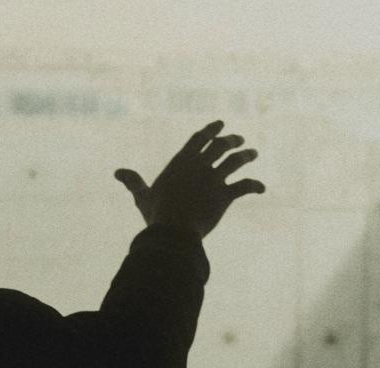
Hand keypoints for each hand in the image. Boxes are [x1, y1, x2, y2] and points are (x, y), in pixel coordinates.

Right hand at [114, 120, 263, 238]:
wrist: (173, 231)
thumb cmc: (156, 214)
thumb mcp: (143, 196)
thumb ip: (133, 182)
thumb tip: (117, 172)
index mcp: (181, 162)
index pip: (199, 139)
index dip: (211, 130)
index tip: (220, 124)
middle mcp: (200, 166)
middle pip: (221, 145)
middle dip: (232, 140)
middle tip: (239, 140)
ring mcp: (214, 179)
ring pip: (236, 161)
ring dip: (247, 156)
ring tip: (253, 154)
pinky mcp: (225, 195)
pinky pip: (245, 186)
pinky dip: (255, 186)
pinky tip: (261, 188)